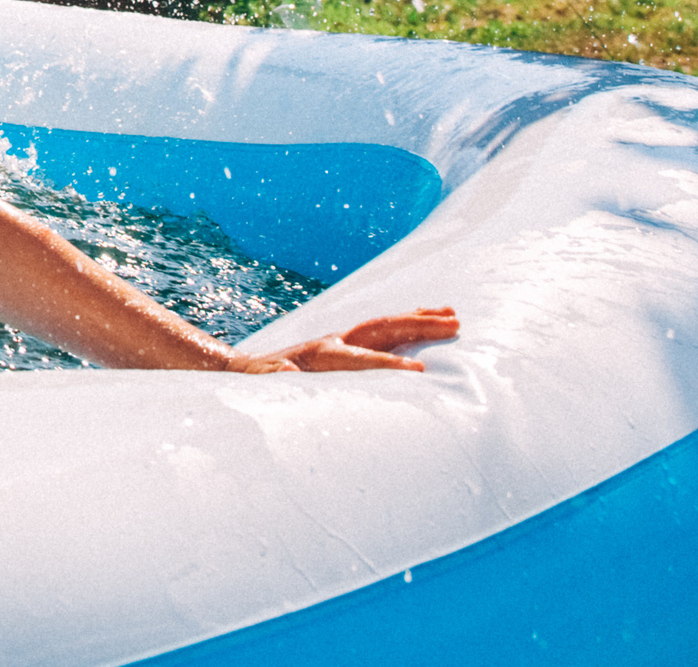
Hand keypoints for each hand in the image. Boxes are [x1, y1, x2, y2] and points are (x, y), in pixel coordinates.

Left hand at [232, 306, 460, 373]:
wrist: (243, 371)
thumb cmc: (254, 383)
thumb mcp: (258, 384)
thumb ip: (270, 379)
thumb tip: (286, 373)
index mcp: (318, 356)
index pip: (360, 359)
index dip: (387, 364)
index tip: (420, 371)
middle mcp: (333, 342)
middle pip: (381, 329)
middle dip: (418, 326)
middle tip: (454, 325)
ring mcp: (340, 341)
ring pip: (386, 325)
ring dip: (418, 319)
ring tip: (453, 315)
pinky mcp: (344, 346)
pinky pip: (382, 333)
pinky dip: (406, 326)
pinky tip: (428, 324)